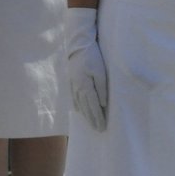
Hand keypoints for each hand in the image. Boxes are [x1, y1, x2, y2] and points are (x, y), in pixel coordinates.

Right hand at [64, 7, 107, 130]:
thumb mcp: (101, 71)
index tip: (102, 128)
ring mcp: (73, 85)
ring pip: (79, 104)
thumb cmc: (92, 57)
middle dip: (92, 120)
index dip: (98, 118)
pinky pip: (74, 98)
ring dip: (85, 116)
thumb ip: (102, 89)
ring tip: (90, 124)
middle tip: (98, 130)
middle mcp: (77, 89)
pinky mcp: (71, 81)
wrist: (78, 45)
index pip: (93, 107)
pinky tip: (79, 111)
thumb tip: (103, 104)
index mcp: (85, 87)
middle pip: (86, 108)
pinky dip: (77, 106)